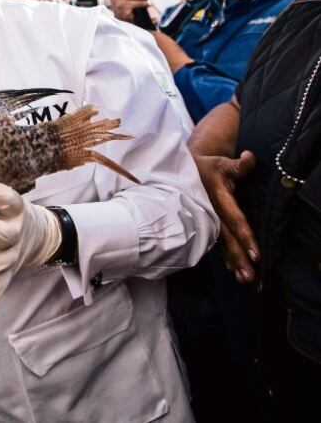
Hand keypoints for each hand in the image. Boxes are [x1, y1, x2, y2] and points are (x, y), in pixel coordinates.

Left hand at [0, 175, 61, 311]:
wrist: (42, 234)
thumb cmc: (10, 211)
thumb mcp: (4, 198)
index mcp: (15, 210)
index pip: (6, 198)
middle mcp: (16, 232)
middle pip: (5, 234)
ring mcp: (15, 254)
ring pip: (5, 262)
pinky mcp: (10, 271)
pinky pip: (2, 286)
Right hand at [194, 151, 257, 282]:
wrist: (179, 170)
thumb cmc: (205, 166)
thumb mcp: (221, 162)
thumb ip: (238, 164)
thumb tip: (251, 157)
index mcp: (216, 199)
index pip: (234, 220)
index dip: (245, 236)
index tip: (256, 255)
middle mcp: (210, 213)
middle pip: (227, 238)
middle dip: (238, 257)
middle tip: (249, 277)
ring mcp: (205, 220)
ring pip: (220, 243)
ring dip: (232, 261)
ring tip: (243, 279)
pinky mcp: (203, 223)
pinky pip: (214, 242)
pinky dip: (223, 256)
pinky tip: (231, 268)